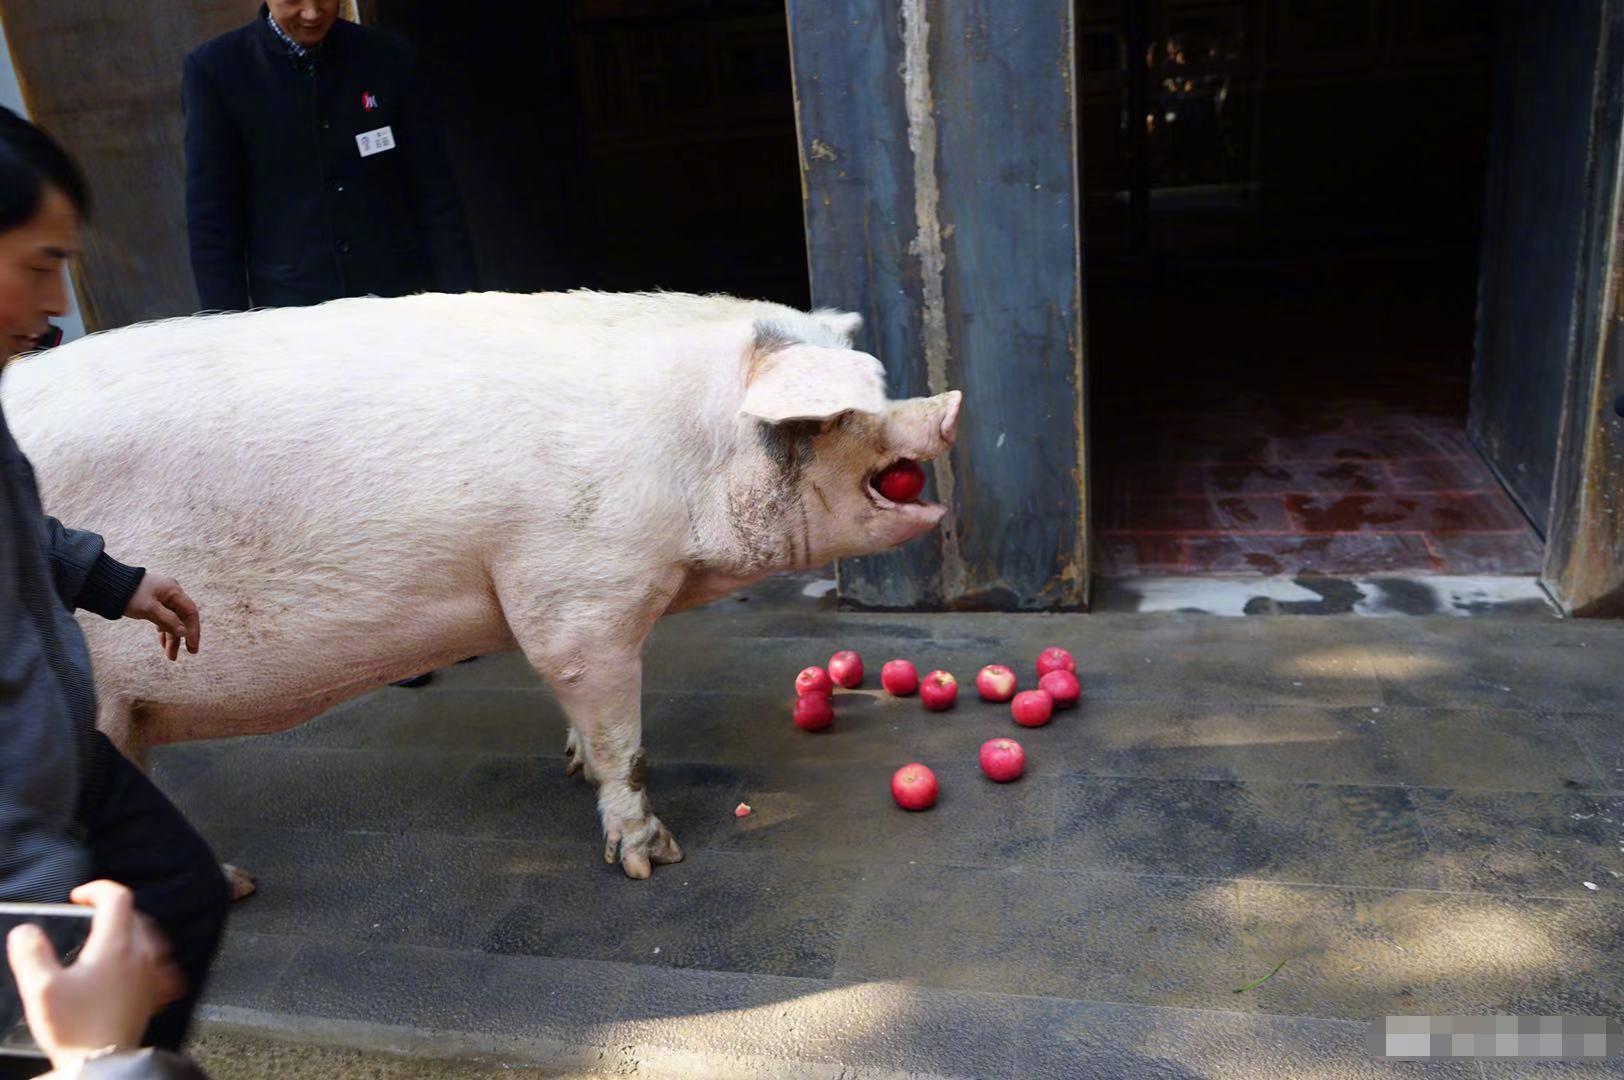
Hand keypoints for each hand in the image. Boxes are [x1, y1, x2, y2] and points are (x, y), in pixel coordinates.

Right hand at [5, 880, 184, 1069]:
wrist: (103, 1065)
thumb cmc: (75, 1028)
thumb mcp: (41, 989)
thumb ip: (31, 954)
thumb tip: (26, 931)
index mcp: (116, 946)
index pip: (118, 898)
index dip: (97, 889)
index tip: (79, 897)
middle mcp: (141, 955)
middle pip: (134, 915)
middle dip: (111, 909)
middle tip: (87, 916)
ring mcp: (151, 975)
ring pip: (149, 937)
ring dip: (130, 929)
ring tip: (109, 936)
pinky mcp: (154, 996)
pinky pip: (161, 965)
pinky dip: (148, 956)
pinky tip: (139, 965)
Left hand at [124, 573, 200, 660]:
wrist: (107, 585)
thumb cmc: (130, 595)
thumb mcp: (150, 609)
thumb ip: (169, 621)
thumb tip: (184, 633)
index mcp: (173, 591)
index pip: (190, 612)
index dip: (194, 630)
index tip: (192, 647)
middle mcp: (171, 593)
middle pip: (181, 618)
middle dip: (182, 637)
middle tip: (188, 653)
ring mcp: (162, 598)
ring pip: (172, 620)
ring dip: (171, 637)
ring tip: (170, 656)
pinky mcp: (153, 602)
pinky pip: (163, 618)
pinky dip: (163, 630)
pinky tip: (162, 642)